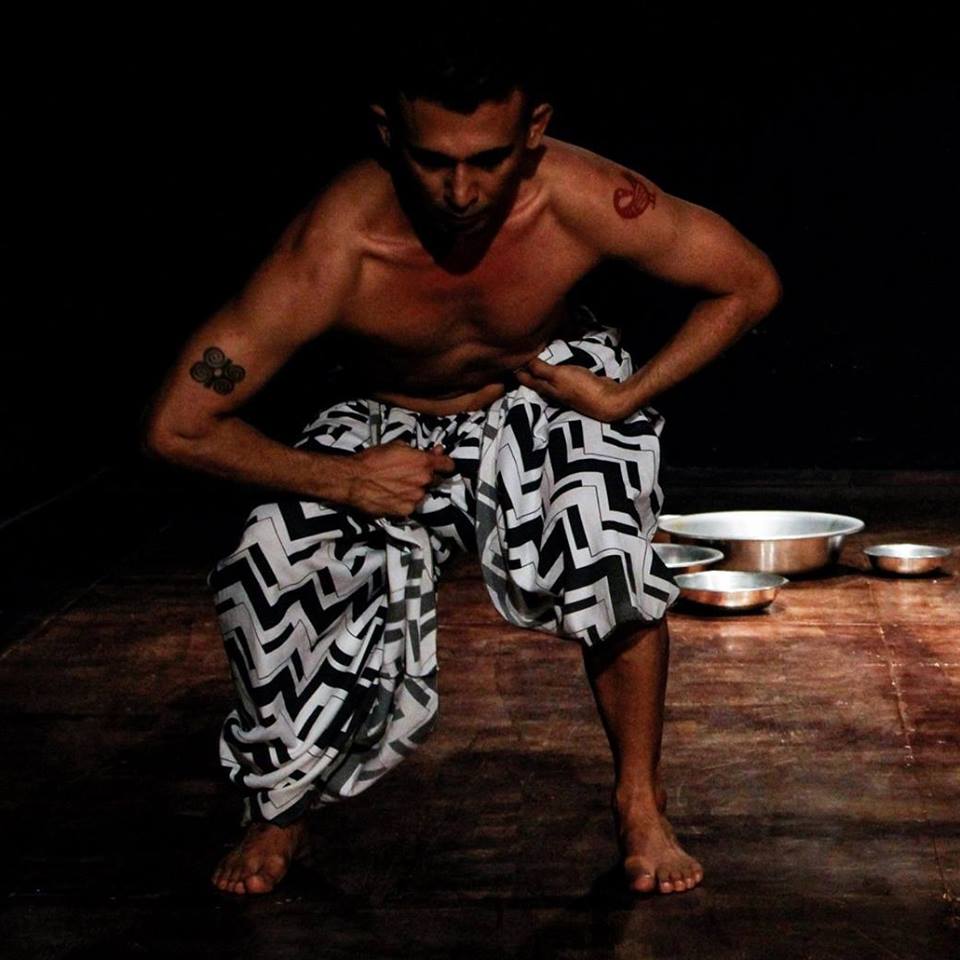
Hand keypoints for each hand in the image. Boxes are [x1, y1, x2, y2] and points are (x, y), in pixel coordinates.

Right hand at [346, 442, 455, 517]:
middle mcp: (423, 481)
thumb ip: (419, 450)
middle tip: (410, 475)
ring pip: (422, 494)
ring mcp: (416, 498)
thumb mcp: (396, 446)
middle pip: (435, 481)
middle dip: (426, 478)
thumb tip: (435, 451)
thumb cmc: (372, 460)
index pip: (448, 465)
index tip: (442, 465)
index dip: (445, 464)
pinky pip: (411, 506)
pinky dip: (405, 503)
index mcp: (424, 463)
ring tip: (397, 486)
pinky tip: (392, 496)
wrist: (353, 480)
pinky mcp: (405, 511)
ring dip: (415, 491)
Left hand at [513, 358, 630, 421]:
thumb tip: (522, 362)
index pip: (524, 378)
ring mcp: (564, 388)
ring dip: (540, 368)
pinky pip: (560, 374)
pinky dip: (556, 367)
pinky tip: (558, 361)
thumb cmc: (581, 388)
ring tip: (535, 355)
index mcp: (544, 388)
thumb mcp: (558, 376)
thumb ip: (540, 369)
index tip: (507, 358)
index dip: (515, 369)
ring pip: (547, 377)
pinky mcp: (576, 385)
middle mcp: (551, 390)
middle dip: (526, 369)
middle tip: (518, 355)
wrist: (607, 400)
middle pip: (534, 378)